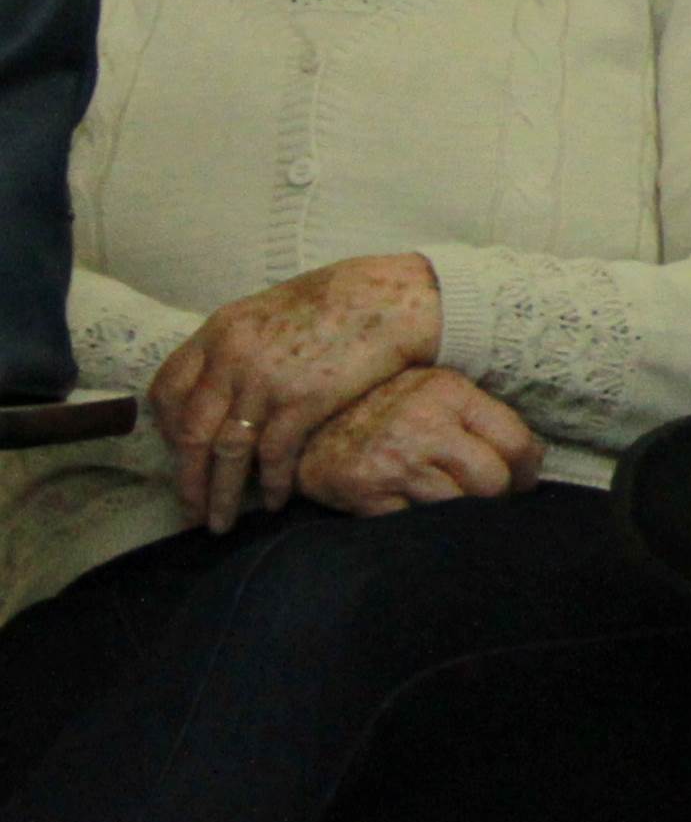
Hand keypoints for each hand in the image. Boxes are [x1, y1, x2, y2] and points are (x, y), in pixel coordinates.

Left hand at [149, 250, 441, 530]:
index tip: (176, 454)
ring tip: (220, 523)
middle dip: (187, 480)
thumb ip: (241, 346)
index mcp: (221, 331)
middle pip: (191, 432)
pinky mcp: (304, 401)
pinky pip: (274, 455)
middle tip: (190, 511)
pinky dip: (271, 484)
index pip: (168, 390)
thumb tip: (225, 385)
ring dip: (220, 495)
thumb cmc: (341, 300)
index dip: (165, 429)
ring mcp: (266, 381)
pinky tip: (273, 501)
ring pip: (227, 452)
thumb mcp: (273, 312)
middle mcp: (233, 357)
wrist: (393, 297)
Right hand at [292, 367, 539, 515]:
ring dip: (461, 514)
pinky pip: (417, 525)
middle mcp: (423, 425)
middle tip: (487, 498)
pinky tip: (415, 510)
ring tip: (451, 502)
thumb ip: (478, 415)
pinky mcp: (366, 495)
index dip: (527, 470)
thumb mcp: (432, 390)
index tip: (523, 481)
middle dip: (496, 496)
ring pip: (458, 508)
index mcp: (448, 392)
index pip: (515, 441)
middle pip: (491, 481)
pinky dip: (423, 525)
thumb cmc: (382, 406)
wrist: (305, 423)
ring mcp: (393, 463)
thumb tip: (532, 457)